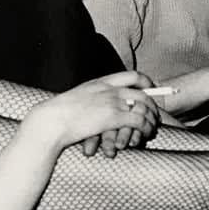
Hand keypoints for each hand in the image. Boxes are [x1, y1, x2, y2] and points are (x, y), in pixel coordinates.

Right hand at [27, 71, 158, 152]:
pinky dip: (146, 127)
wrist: (52, 120)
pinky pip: (139, 121)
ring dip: (151, 118)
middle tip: (156, 113)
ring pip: (144, 106)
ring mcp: (112, 102)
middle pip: (142, 91)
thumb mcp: (78, 98)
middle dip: (153, 103)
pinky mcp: (114, 117)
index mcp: (101, 82)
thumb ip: (91, 97)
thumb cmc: (58, 114)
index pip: (131, 75)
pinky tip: (147, 133)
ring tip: (153, 126)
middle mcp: (109, 89)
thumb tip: (96, 103)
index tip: (151, 88)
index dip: (146, 81)